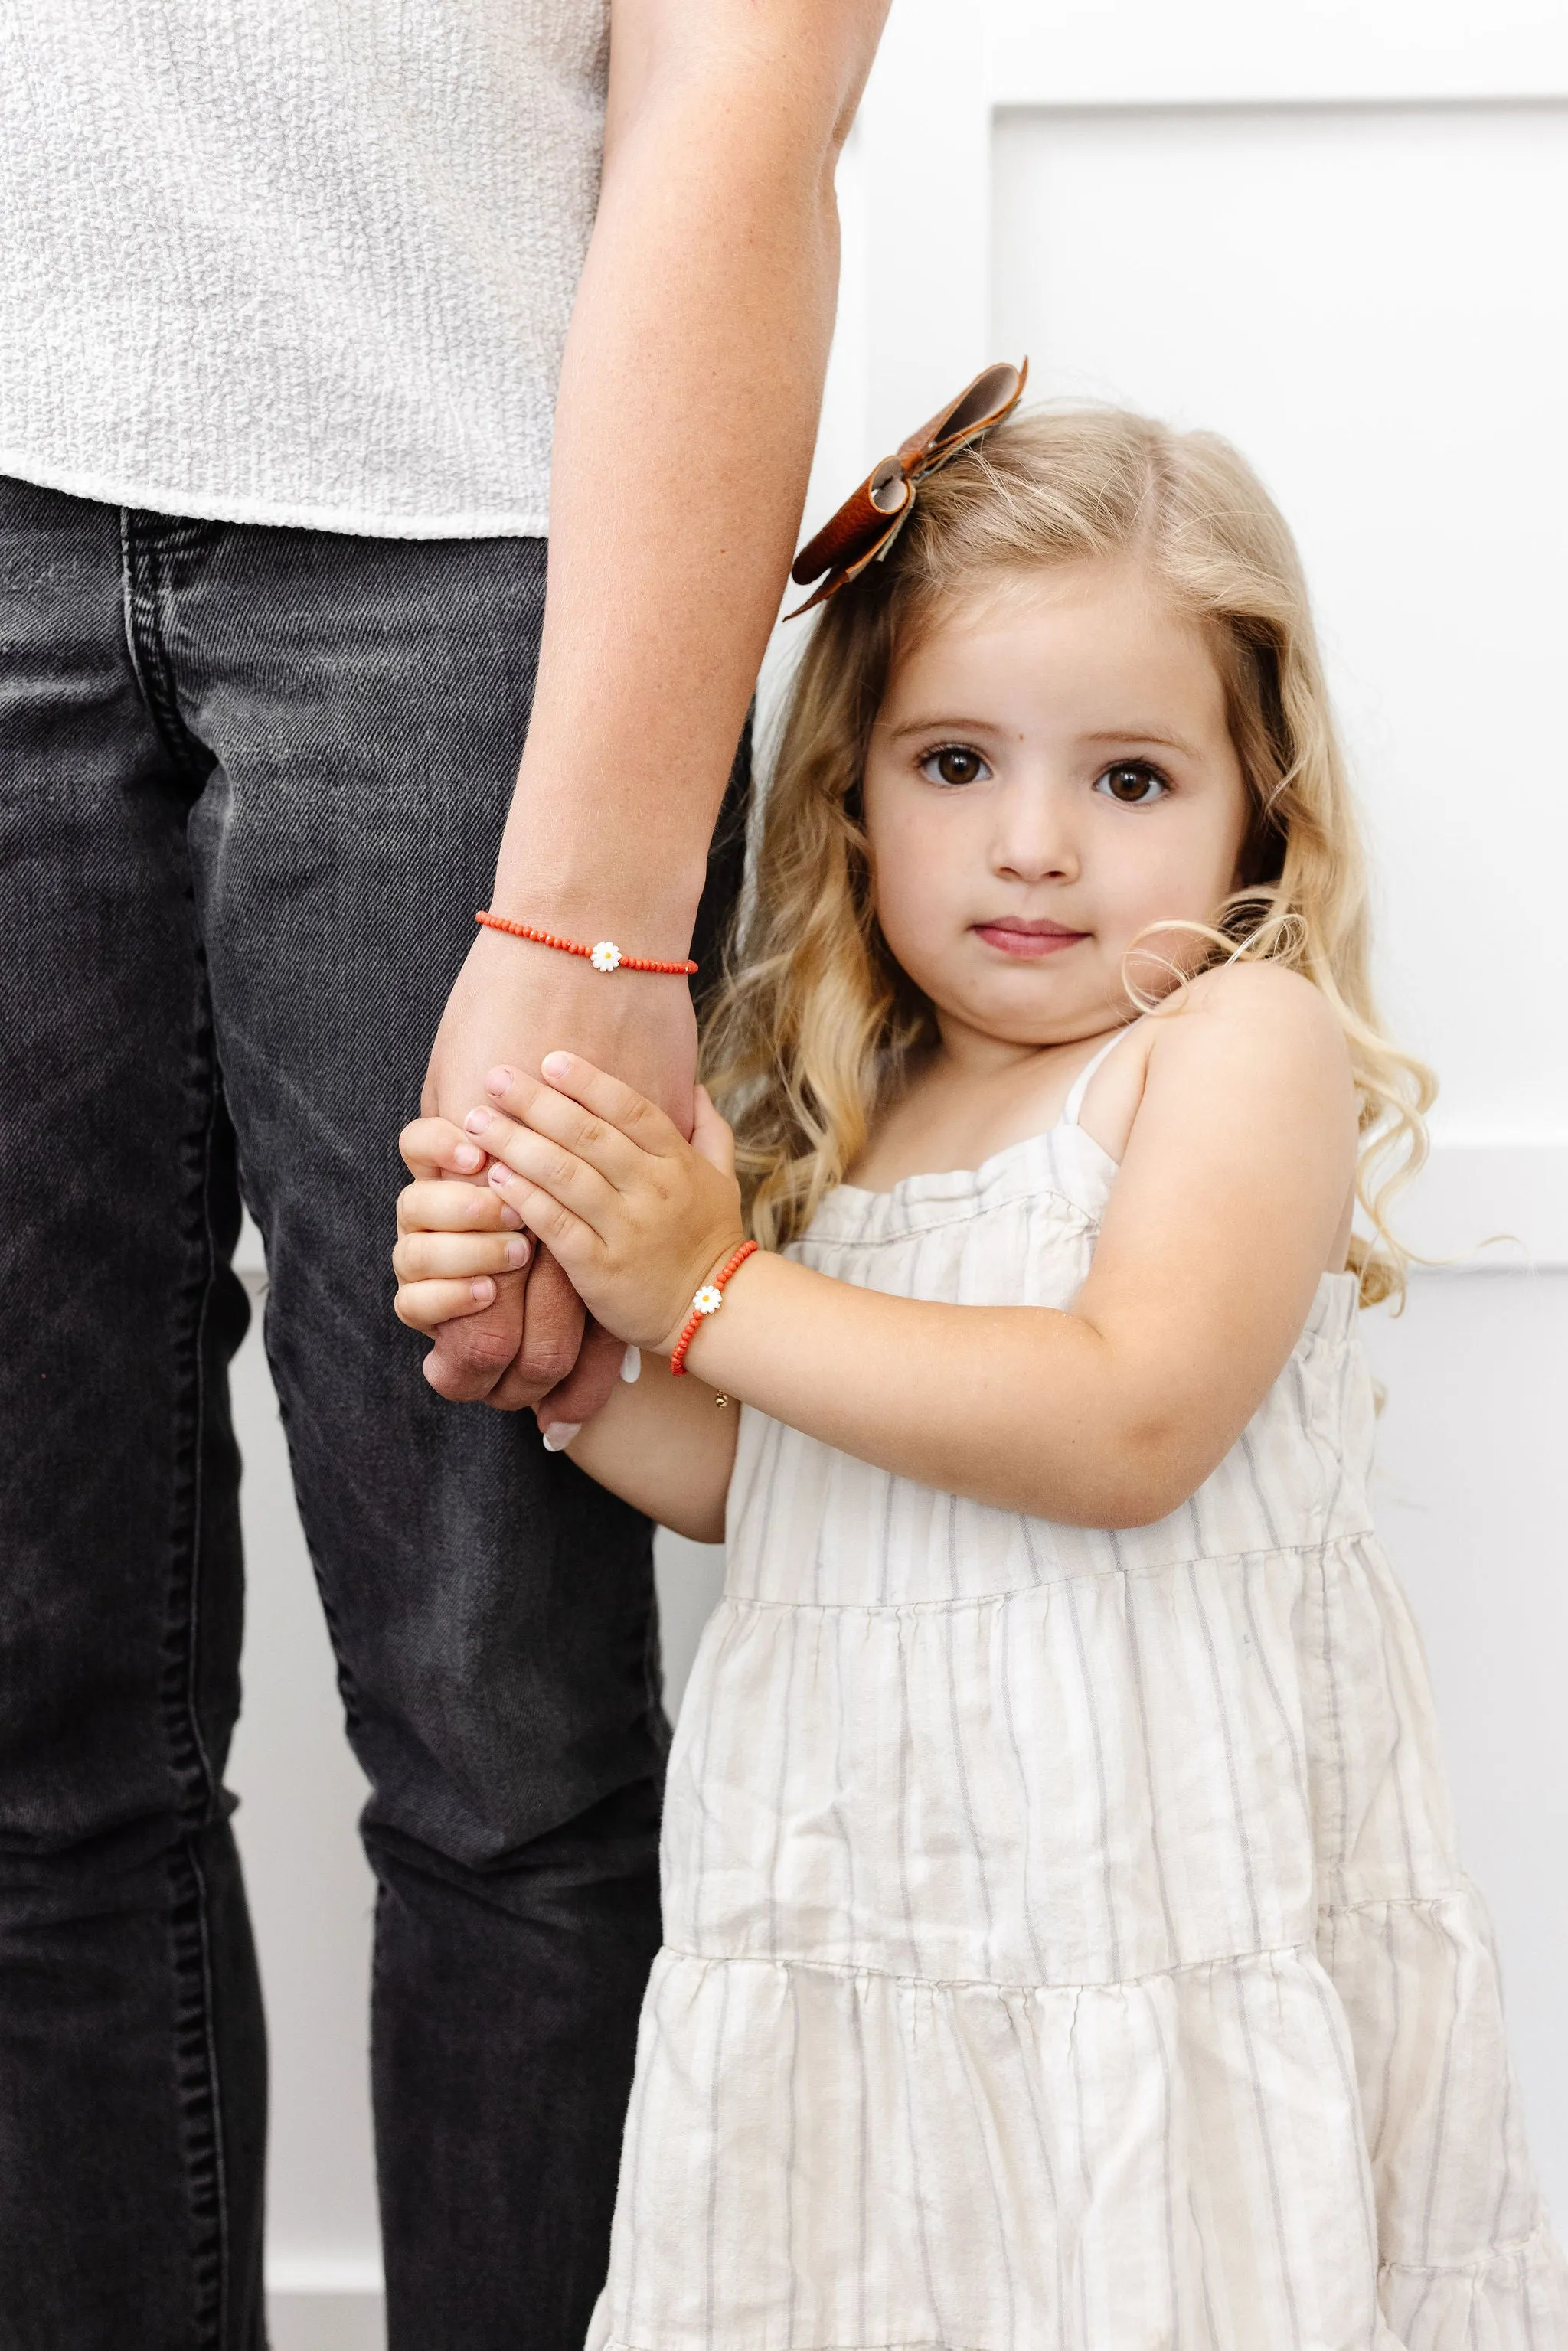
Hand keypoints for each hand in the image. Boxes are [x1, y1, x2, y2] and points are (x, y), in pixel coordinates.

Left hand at [419, 921, 699, 1412]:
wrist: (716, 1313)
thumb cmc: (712, 1239)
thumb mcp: (724, 1179)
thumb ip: (710, 1129)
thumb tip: (695, 1085)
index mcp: (678, 1162)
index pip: (632, 1109)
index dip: (590, 1082)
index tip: (551, 1059)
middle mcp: (653, 1190)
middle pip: (589, 1135)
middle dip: (537, 1103)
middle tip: (494, 1078)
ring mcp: (627, 1230)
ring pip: (566, 1176)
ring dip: (518, 1144)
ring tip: (478, 1122)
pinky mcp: (601, 1270)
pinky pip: (557, 1227)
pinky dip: (525, 1200)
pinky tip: (494, 1178)